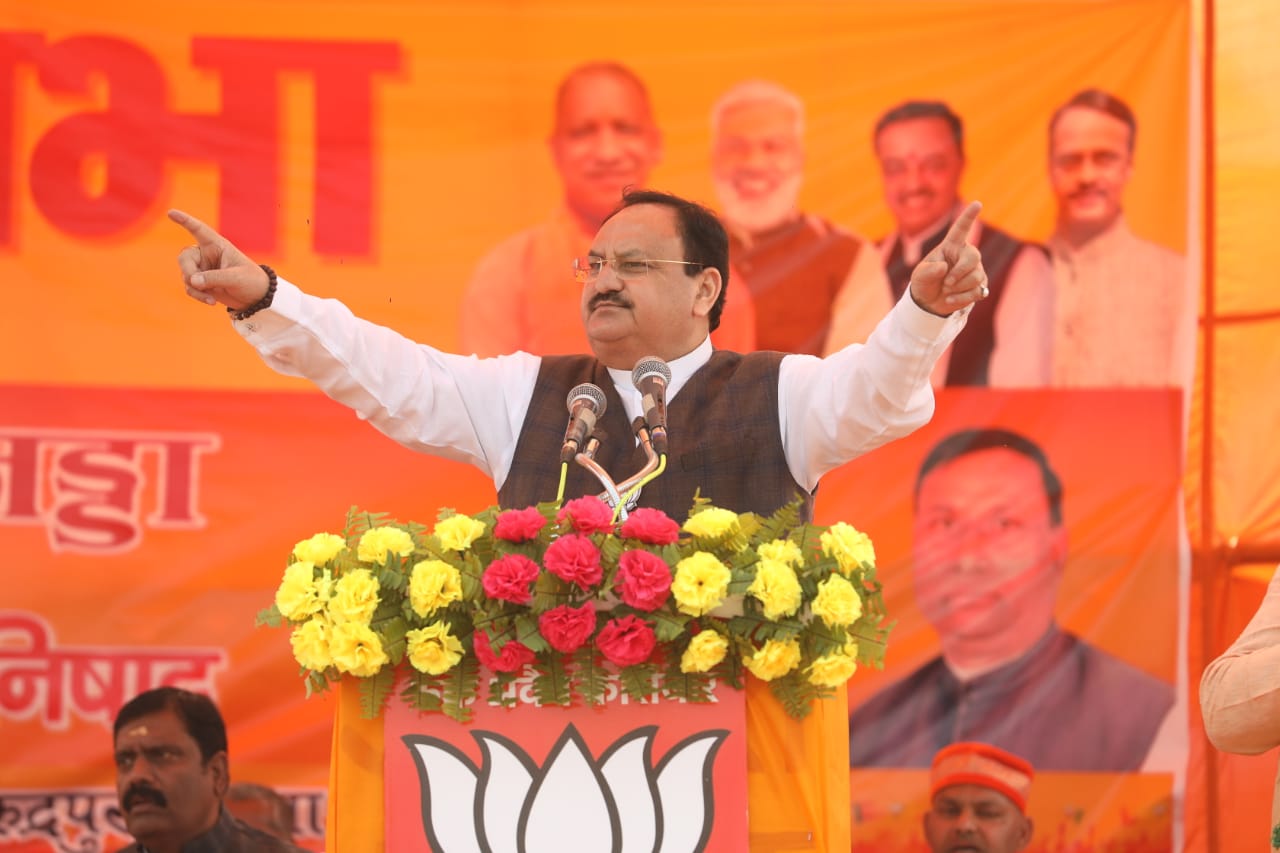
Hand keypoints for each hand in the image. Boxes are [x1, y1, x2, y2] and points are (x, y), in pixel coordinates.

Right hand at [169, 209, 269, 310]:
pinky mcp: (201, 282)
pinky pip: (190, 287)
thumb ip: (215, 278)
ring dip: (195, 288)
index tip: (171, 212)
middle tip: (196, 283)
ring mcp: (202, 268)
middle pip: (184, 257)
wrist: (256, 298)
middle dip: (188, 272)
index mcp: (217, 245)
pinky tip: (211, 301)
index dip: (185, 221)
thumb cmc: (251, 281)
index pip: (199, 230)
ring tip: (210, 298)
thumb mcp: (236, 278)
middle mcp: (206, 254)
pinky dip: (197, 295)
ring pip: (186, 275)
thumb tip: (192, 281)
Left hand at [908, 201, 988, 316]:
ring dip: (957, 288)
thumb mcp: (919, 276)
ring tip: (946, 290)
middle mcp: (966, 255)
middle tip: (946, 283)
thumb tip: (944, 268)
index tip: (977, 203)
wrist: (929, 302)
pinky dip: (961, 298)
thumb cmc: (924, 282)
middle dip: (959, 273)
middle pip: (973, 257)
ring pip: (976, 277)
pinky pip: (978, 291)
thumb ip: (929, 270)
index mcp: (951, 246)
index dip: (968, 216)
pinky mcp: (980, 285)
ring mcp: (975, 270)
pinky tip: (950, 300)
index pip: (961, 229)